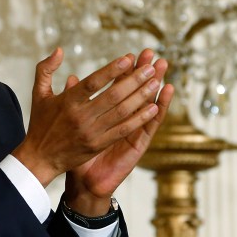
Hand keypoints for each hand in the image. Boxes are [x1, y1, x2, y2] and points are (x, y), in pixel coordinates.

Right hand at [12, 48, 165, 186]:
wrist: (40, 158)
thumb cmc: (41, 123)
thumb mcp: (38, 94)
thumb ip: (46, 69)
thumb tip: (59, 50)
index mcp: (67, 102)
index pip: (93, 83)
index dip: (112, 70)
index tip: (128, 58)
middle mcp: (80, 117)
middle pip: (113, 96)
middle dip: (134, 80)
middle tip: (150, 67)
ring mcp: (91, 132)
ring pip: (121, 112)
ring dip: (141, 96)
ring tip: (155, 82)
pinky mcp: (98, 145)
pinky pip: (123, 130)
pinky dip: (139, 119)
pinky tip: (153, 108)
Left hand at [63, 49, 172, 215]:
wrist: (84, 182)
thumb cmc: (77, 153)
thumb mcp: (71, 123)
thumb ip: (72, 100)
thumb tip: (71, 78)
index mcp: (107, 113)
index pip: (118, 87)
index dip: (125, 71)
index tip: (131, 54)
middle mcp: (122, 120)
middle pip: (135, 91)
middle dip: (143, 72)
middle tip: (152, 53)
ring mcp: (132, 131)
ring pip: (147, 103)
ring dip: (155, 84)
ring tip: (163, 66)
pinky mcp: (139, 144)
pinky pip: (150, 124)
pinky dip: (159, 108)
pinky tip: (165, 93)